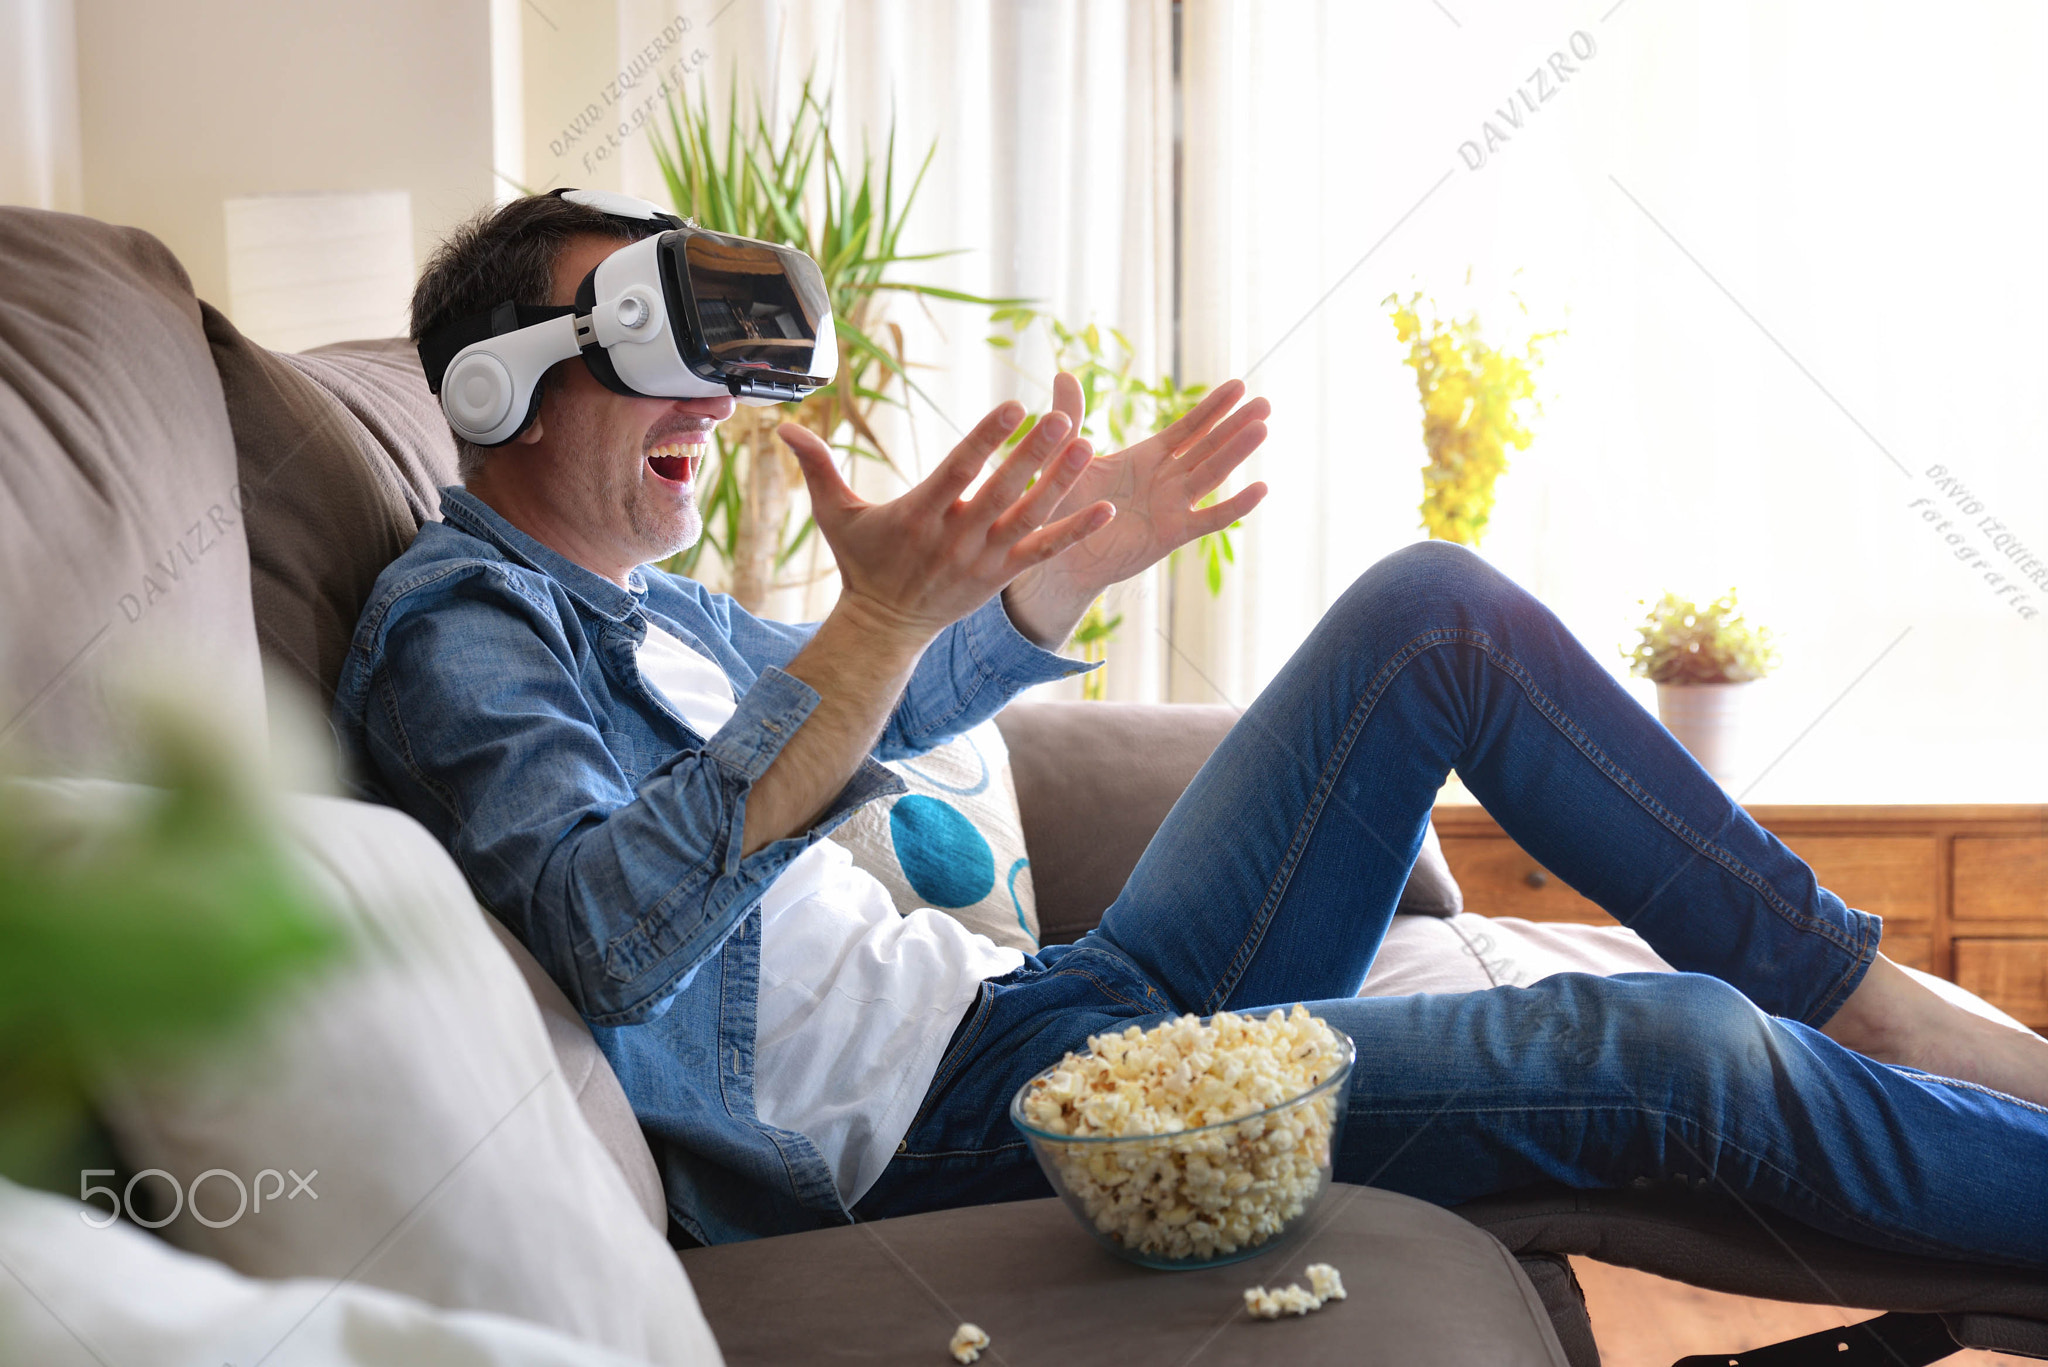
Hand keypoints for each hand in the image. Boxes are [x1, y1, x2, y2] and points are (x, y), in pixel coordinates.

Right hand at [778, 403, 1114, 644]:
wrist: (885, 627)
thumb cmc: (861, 564)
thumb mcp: (834, 515)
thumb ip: (817, 467)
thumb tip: (782, 427)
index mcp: (919, 515)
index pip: (959, 469)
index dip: (988, 438)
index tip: (1015, 406)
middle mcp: (955, 538)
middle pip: (1002, 491)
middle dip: (1034, 455)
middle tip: (1064, 417)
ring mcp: (982, 560)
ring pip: (1029, 517)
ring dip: (1061, 483)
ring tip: (1089, 445)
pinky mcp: (1000, 578)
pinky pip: (1045, 553)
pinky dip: (1076, 532)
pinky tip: (1106, 508)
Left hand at [1001, 375, 1269, 643]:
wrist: (1059, 556)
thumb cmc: (1061, 507)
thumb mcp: (1067, 456)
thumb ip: (1070, 416)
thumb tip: (1063, 374)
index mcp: (1147, 457)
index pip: (1187, 427)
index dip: (1212, 407)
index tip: (1237, 385)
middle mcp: (1166, 479)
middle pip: (1208, 446)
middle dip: (1236, 424)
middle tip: (1265, 402)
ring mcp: (1173, 506)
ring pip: (1213, 474)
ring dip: (1237, 452)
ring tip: (1262, 428)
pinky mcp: (1173, 534)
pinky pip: (1209, 519)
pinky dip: (1234, 506)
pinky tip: (1260, 489)